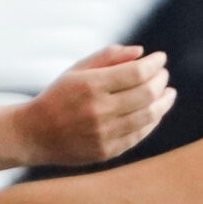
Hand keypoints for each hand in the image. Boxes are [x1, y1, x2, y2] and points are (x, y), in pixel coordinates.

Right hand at [10, 45, 174, 164]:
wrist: (34, 134)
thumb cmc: (59, 96)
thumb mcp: (77, 70)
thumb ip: (108, 56)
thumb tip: (141, 52)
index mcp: (91, 85)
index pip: (136, 72)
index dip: (154, 64)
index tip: (160, 58)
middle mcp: (99, 110)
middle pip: (146, 93)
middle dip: (161, 81)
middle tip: (163, 75)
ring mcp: (104, 133)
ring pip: (148, 116)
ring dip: (164, 102)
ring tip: (168, 93)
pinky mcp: (107, 151)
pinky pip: (139, 134)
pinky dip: (152, 120)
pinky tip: (155, 111)